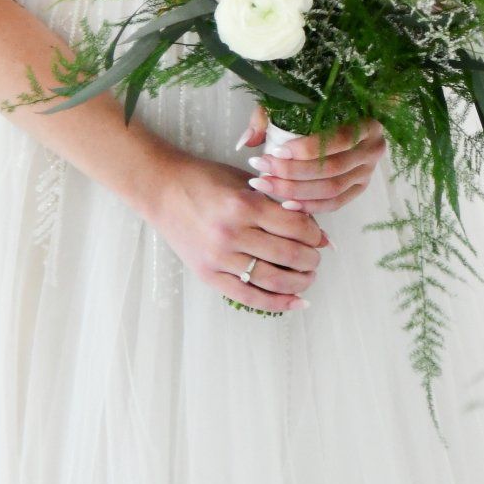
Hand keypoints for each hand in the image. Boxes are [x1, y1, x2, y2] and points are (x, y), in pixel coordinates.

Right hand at [141, 147, 329, 313]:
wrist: (163, 191)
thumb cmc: (207, 180)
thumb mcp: (247, 183)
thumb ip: (282, 206)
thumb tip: (320, 235)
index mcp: (244, 205)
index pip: (296, 226)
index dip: (315, 235)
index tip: (319, 238)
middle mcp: (232, 233)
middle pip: (289, 255)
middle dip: (311, 260)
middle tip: (315, 259)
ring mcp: (218, 257)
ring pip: (272, 279)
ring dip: (299, 283)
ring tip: (307, 278)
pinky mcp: (207, 275)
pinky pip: (247, 296)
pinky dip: (275, 303)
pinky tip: (294, 302)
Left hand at [245, 109, 387, 215]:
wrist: (349, 119)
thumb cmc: (321, 110)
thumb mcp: (296, 103)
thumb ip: (269, 116)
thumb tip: (247, 140)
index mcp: (367, 123)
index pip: (339, 139)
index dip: (307, 149)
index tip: (276, 151)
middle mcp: (372, 150)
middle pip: (332, 168)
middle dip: (292, 173)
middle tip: (263, 170)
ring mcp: (367, 172)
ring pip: (332, 189)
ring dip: (296, 191)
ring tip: (266, 185)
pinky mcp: (359, 189)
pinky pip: (335, 204)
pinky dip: (310, 206)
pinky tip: (286, 204)